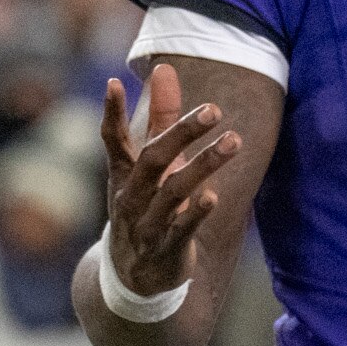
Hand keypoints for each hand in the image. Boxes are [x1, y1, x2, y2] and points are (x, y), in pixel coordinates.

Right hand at [100, 64, 240, 299]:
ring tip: (234, 141)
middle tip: (214, 109)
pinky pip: (180, 230)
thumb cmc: (147, 205)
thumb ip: (160, 118)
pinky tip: (212, 196)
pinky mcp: (166, 250)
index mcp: (124, 174)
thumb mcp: (151, 165)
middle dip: (181, 133)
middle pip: (153, 160)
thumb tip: (164, 69)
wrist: (135, 276)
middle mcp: (132, 197)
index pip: (113, 140)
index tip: (114, 82)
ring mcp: (147, 224)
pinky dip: (195, 213)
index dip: (112, 113)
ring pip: (173, 192)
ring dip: (204, 166)